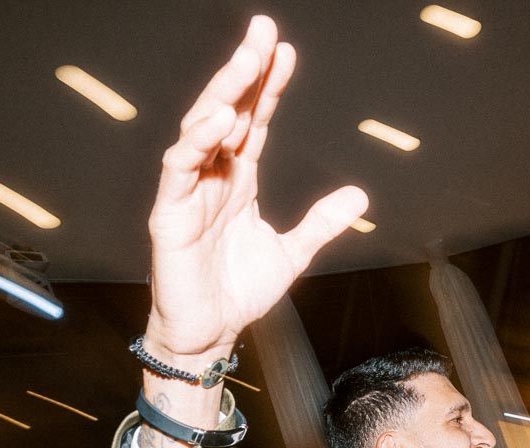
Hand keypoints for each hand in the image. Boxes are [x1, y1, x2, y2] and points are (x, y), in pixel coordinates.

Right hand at [146, 16, 366, 361]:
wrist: (210, 335)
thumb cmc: (238, 293)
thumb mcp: (293, 253)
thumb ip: (322, 223)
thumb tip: (360, 196)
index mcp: (238, 180)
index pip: (255, 121)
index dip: (269, 86)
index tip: (286, 51)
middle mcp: (211, 177)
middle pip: (226, 111)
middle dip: (243, 71)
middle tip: (263, 30)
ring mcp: (188, 193)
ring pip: (200, 129)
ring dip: (223, 93)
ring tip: (246, 63)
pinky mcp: (170, 216)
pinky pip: (180, 169)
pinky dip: (199, 141)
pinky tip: (222, 119)